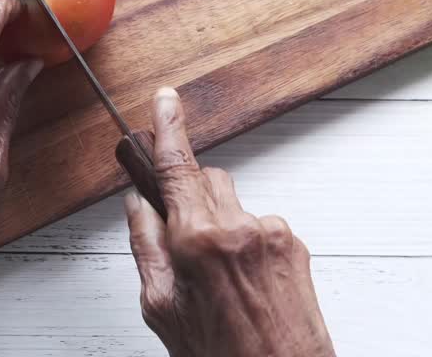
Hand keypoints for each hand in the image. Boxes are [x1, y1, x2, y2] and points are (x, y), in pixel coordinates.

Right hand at [125, 88, 334, 356]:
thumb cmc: (220, 356)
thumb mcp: (162, 308)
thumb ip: (145, 247)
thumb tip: (137, 206)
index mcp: (198, 241)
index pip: (176, 167)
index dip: (169, 127)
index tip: (165, 100)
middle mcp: (239, 228)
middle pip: (204, 179)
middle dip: (187, 194)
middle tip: (177, 231)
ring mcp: (271, 233)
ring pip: (232, 204)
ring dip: (217, 224)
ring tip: (217, 278)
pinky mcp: (294, 244)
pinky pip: (258, 225)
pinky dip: (245, 244)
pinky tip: (243, 282)